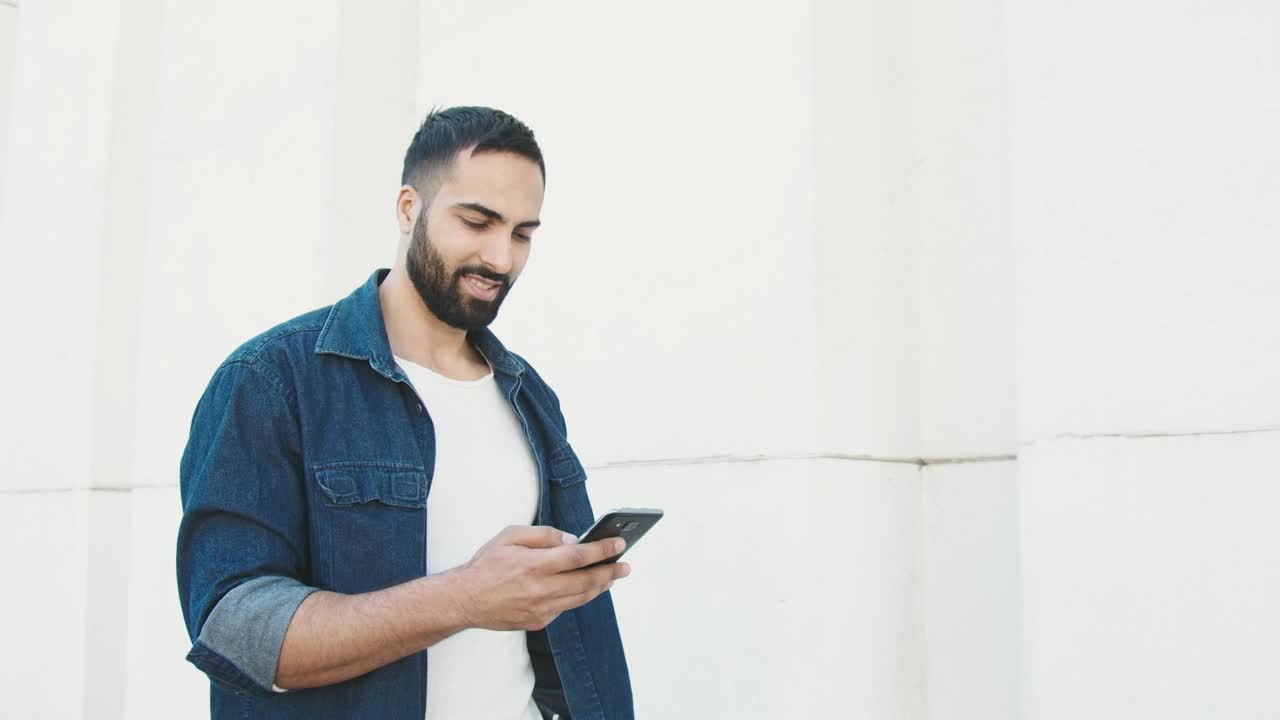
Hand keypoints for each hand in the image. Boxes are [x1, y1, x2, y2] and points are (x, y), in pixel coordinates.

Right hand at [454, 525, 630, 630]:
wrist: (465, 600)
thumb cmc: (486, 565)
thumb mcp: (510, 535)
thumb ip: (545, 535)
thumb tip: (572, 540)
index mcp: (534, 565)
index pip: (579, 557)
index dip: (603, 550)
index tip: (619, 544)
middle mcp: (540, 589)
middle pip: (587, 582)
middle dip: (610, 572)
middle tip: (626, 565)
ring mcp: (541, 609)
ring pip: (580, 598)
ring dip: (600, 587)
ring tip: (611, 577)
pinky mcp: (538, 622)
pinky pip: (565, 608)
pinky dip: (578, 597)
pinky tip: (585, 588)